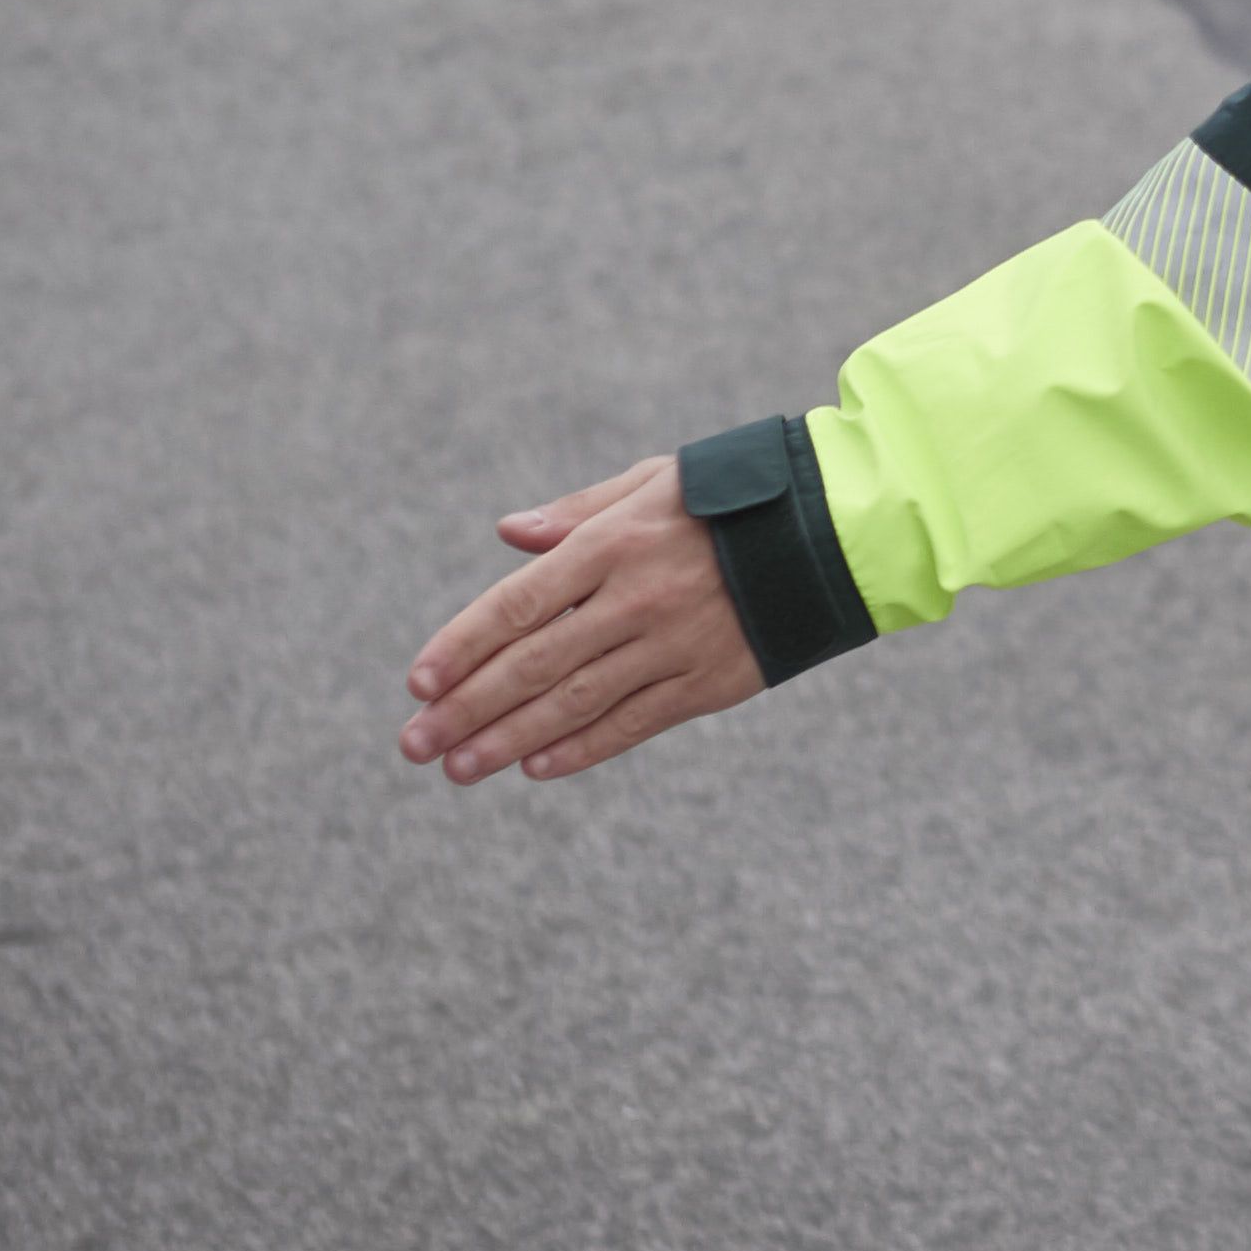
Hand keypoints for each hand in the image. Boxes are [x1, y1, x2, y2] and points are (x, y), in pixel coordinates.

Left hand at [399, 455, 763, 785]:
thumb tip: (506, 534)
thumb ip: (575, 514)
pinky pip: (634, 723)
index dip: (463, 646)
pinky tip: (535, 768)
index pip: (519, 603)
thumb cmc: (731, 500)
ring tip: (458, 768)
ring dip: (508, 741)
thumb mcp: (652, 482)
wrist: (835, 530)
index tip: (418, 684)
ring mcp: (674, 645)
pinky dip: (582, 749)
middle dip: (467, 709)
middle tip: (415, 746)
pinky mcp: (710, 683)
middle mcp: (637, 598)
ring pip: (575, 703)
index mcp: (615, 543)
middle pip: (534, 664)